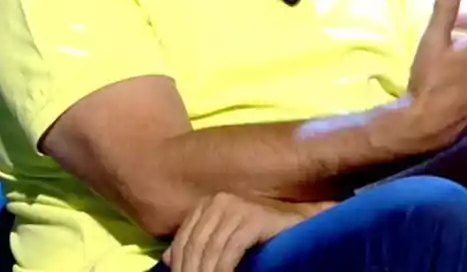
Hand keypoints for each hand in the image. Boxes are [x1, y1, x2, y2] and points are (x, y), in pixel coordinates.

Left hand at [162, 193, 321, 271]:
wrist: (299, 227)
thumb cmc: (261, 237)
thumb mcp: (224, 241)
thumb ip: (199, 246)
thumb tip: (167, 260)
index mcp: (207, 205)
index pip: (183, 240)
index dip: (179, 266)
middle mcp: (219, 201)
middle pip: (195, 245)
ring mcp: (237, 207)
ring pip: (211, 250)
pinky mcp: (254, 218)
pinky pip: (231, 249)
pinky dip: (224, 269)